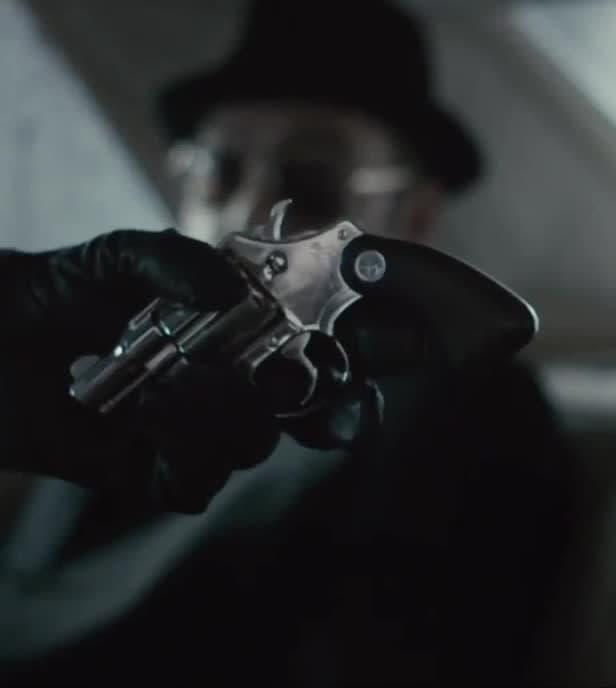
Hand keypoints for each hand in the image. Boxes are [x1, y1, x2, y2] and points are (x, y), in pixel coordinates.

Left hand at [0, 228, 538, 513]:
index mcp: (255, 316)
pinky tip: (145, 435)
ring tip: (171, 389)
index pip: (345, 324)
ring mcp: (210, 423)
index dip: (398, 328)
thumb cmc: (56, 288)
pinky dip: (181, 463)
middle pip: (331, 398)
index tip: (437, 328)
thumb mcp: (114, 255)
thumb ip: (172, 260)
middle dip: (346, 398)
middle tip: (336, 390)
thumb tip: (222, 291)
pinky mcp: (164, 467)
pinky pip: (199, 483)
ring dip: (228, 418)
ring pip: (263, 442)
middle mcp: (246, 371)